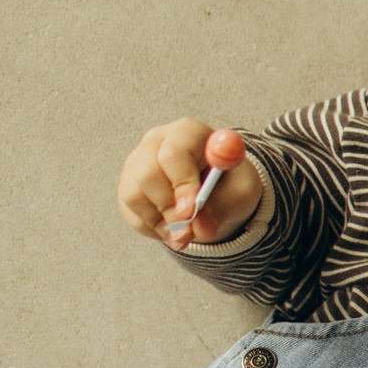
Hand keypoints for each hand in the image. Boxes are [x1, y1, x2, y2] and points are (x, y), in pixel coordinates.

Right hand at [118, 120, 261, 250]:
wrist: (217, 191)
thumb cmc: (231, 184)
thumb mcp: (240, 194)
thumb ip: (223, 207)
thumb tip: (200, 228)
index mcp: (189, 132)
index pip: (175, 153)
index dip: (182, 184)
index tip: (192, 211)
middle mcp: (156, 141)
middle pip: (147, 173)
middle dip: (168, 208)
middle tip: (187, 232)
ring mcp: (136, 162)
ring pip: (134, 196)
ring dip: (161, 222)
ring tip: (186, 234)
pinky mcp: (127, 185)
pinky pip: (130, 212)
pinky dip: (153, 228)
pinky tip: (173, 228)